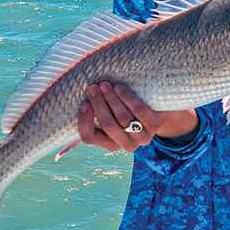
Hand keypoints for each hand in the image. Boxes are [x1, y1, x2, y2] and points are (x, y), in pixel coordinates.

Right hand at [78, 82, 197, 152]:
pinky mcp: (155, 126)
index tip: (83, 103)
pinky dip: (127, 98)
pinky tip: (120, 87)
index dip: (84, 121)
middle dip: (98, 104)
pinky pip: (138, 111)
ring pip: (122, 118)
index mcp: (110, 144)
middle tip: (92, 87)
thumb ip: (93, 115)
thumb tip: (69, 124)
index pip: (89, 137)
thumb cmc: (127, 109)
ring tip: (105, 84)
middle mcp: (126, 145)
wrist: (160, 110)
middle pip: (107, 124)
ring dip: (111, 99)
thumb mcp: (110, 113)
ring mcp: (142, 137)